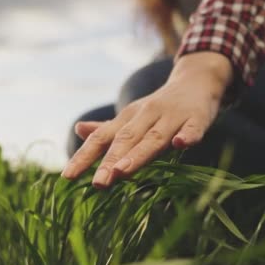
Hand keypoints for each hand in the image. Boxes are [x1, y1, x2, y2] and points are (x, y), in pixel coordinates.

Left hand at [61, 52, 233, 187]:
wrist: (196, 81)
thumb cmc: (159, 108)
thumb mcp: (131, 117)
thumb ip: (108, 128)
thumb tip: (78, 129)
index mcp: (127, 119)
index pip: (101, 138)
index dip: (84, 156)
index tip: (67, 176)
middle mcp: (146, 116)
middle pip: (126, 140)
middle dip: (111, 162)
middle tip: (98, 183)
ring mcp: (172, 116)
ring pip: (154, 137)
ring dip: (139, 154)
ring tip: (123, 171)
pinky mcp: (197, 118)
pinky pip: (192, 128)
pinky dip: (187, 136)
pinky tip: (180, 145)